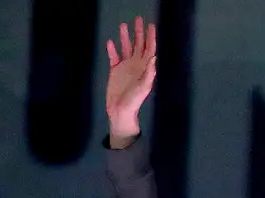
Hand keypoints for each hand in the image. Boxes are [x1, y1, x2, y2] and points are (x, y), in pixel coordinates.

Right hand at [105, 16, 156, 142]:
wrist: (121, 112)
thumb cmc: (134, 102)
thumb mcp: (143, 88)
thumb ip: (149, 74)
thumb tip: (153, 58)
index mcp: (144, 69)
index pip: (149, 50)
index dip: (151, 38)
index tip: (151, 26)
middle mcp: (136, 66)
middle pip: (138, 45)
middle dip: (139, 32)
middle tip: (138, 19)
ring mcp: (125, 68)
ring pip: (126, 48)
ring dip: (125, 37)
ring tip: (123, 25)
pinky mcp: (115, 71)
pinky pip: (114, 57)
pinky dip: (112, 49)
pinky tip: (110, 42)